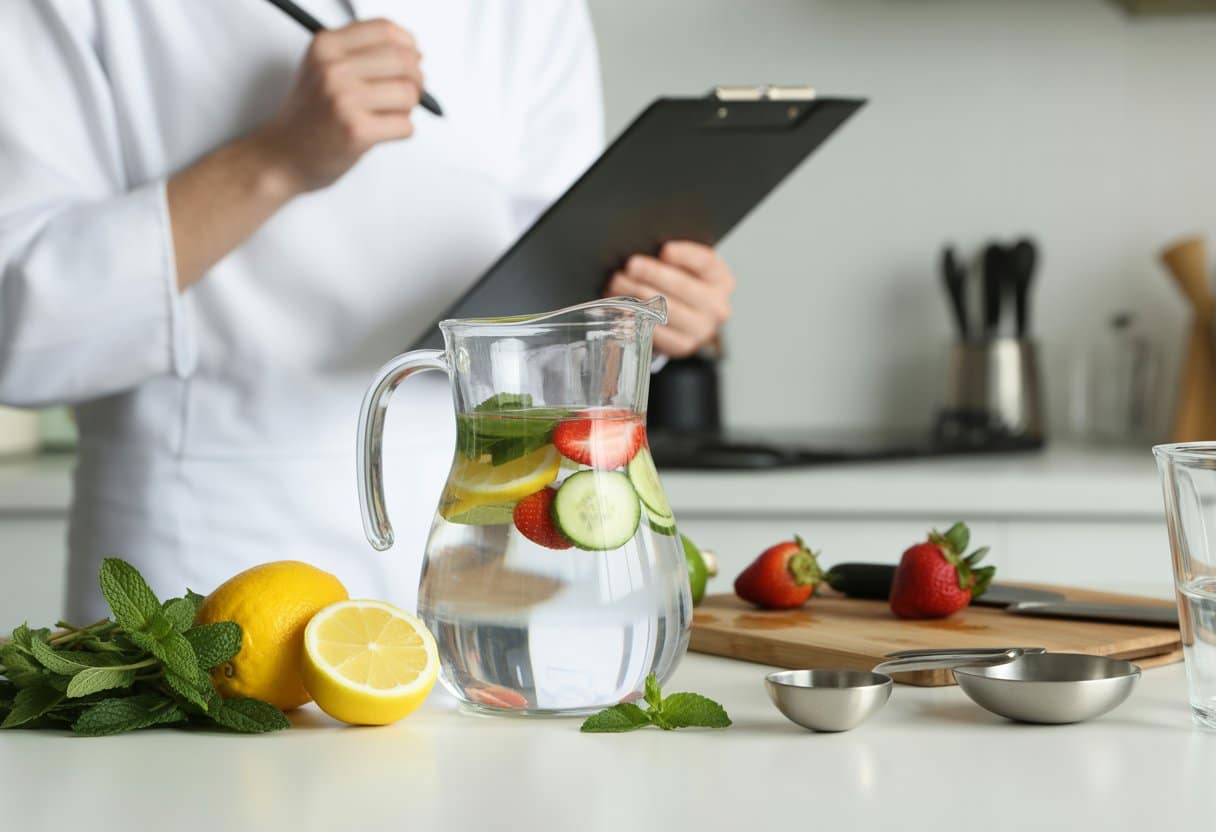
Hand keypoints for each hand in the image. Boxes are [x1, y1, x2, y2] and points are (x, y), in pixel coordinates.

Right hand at [254, 19, 424, 194]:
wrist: (282, 154)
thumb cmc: (309, 115)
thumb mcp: (322, 67)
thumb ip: (359, 52)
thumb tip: (411, 51)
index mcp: (326, 46)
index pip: (386, 30)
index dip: (408, 46)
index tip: (410, 60)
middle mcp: (333, 69)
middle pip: (403, 60)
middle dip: (415, 79)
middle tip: (409, 92)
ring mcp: (344, 100)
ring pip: (408, 94)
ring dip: (407, 109)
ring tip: (387, 115)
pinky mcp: (356, 131)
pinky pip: (405, 126)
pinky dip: (401, 131)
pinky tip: (380, 132)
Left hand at [605, 242, 735, 357]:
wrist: (688, 319)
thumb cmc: (683, 284)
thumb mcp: (686, 267)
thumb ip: (673, 257)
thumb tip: (647, 248)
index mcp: (721, 279)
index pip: (705, 262)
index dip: (684, 255)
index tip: (664, 250)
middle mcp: (717, 306)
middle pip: (682, 286)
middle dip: (653, 274)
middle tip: (630, 266)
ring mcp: (701, 329)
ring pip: (665, 309)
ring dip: (637, 295)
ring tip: (617, 284)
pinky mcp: (683, 346)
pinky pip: (655, 331)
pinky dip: (635, 317)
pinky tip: (620, 307)